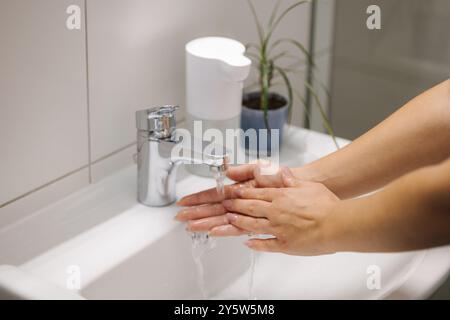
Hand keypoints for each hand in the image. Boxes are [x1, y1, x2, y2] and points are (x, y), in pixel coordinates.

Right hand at [175, 161, 288, 235]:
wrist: (300, 186)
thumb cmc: (281, 177)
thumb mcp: (261, 168)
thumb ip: (244, 170)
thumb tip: (226, 171)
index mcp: (238, 188)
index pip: (214, 194)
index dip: (198, 198)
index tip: (184, 201)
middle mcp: (240, 201)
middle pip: (213, 208)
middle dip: (196, 212)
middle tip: (180, 218)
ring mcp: (246, 212)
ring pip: (222, 218)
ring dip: (205, 222)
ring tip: (190, 227)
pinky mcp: (255, 220)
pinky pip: (238, 226)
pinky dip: (225, 229)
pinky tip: (213, 232)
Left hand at [223, 167, 339, 255]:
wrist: (337, 224)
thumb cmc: (326, 205)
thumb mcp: (309, 186)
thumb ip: (292, 181)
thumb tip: (282, 173)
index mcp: (281, 196)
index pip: (256, 193)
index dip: (242, 193)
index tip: (232, 192)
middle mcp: (276, 211)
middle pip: (250, 207)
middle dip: (234, 205)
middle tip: (224, 205)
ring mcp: (278, 228)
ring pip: (252, 225)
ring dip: (238, 222)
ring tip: (229, 220)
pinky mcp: (284, 244)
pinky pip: (266, 244)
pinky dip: (255, 244)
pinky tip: (247, 243)